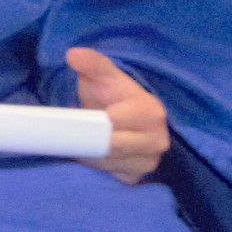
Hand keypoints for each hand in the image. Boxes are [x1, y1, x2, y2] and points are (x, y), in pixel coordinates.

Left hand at [66, 49, 169, 185]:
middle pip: (112, 146)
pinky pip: (112, 176)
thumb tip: (73, 54)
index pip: (115, 123)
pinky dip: (99, 167)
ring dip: (92, 154)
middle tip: (77, 130)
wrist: (118, 117)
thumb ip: (92, 63)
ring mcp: (150, 161)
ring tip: (85, 139)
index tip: (83, 116)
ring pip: (109, 162)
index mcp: (152, 111)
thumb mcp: (102, 75)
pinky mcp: (138, 177)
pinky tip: (95, 154)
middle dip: (92, 138)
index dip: (95, 120)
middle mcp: (158, 140)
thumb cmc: (110, 94)